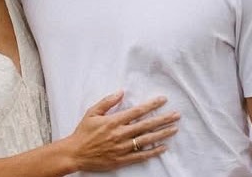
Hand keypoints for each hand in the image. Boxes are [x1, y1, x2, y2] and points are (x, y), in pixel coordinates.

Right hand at [60, 91, 179, 171]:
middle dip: (163, 119)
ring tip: (174, 129)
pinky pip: (141, 156)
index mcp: (114, 121)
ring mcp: (122, 148)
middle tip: (176, 115)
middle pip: (146, 125)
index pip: (137, 111)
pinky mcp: (122, 159)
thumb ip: (107, 102)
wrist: (75, 153)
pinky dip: (153, 152)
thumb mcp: (92, 113)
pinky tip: (163, 147)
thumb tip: (120, 92)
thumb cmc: (83, 133)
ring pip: (147, 140)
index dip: (152, 105)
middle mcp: (120, 134)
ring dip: (162, 134)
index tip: (163, 100)